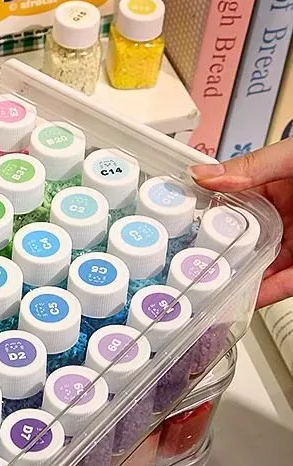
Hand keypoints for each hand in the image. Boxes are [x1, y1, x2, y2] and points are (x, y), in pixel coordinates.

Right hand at [190, 138, 292, 307]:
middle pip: (242, 239)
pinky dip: (265, 292)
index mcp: (277, 183)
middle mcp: (285, 214)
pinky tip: (245, 299)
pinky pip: (285, 282)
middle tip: (189, 265)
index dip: (207, 216)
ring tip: (210, 289)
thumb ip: (252, 165)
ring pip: (261, 265)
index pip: (231, 202)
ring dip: (238, 278)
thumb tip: (204, 174)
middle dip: (217, 254)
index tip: (182, 227)